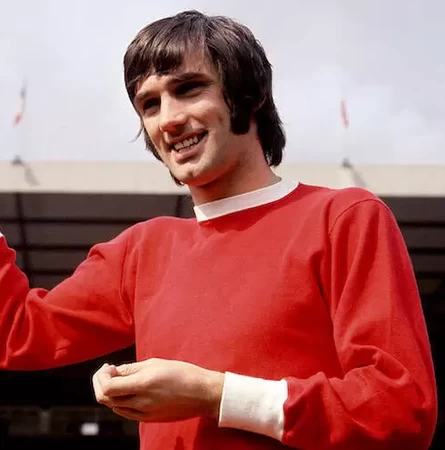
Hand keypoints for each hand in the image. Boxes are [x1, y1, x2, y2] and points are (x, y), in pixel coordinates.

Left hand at [92, 358, 223, 422]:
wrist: (202, 393)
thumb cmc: (182, 372)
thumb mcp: (155, 363)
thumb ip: (131, 369)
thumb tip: (113, 372)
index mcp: (143, 384)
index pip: (107, 387)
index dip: (101, 377)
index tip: (109, 367)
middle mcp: (141, 401)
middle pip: (106, 399)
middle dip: (101, 383)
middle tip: (108, 371)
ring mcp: (144, 413)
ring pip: (114, 406)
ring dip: (110, 393)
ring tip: (120, 379)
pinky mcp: (149, 419)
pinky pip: (126, 412)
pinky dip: (120, 401)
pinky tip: (129, 390)